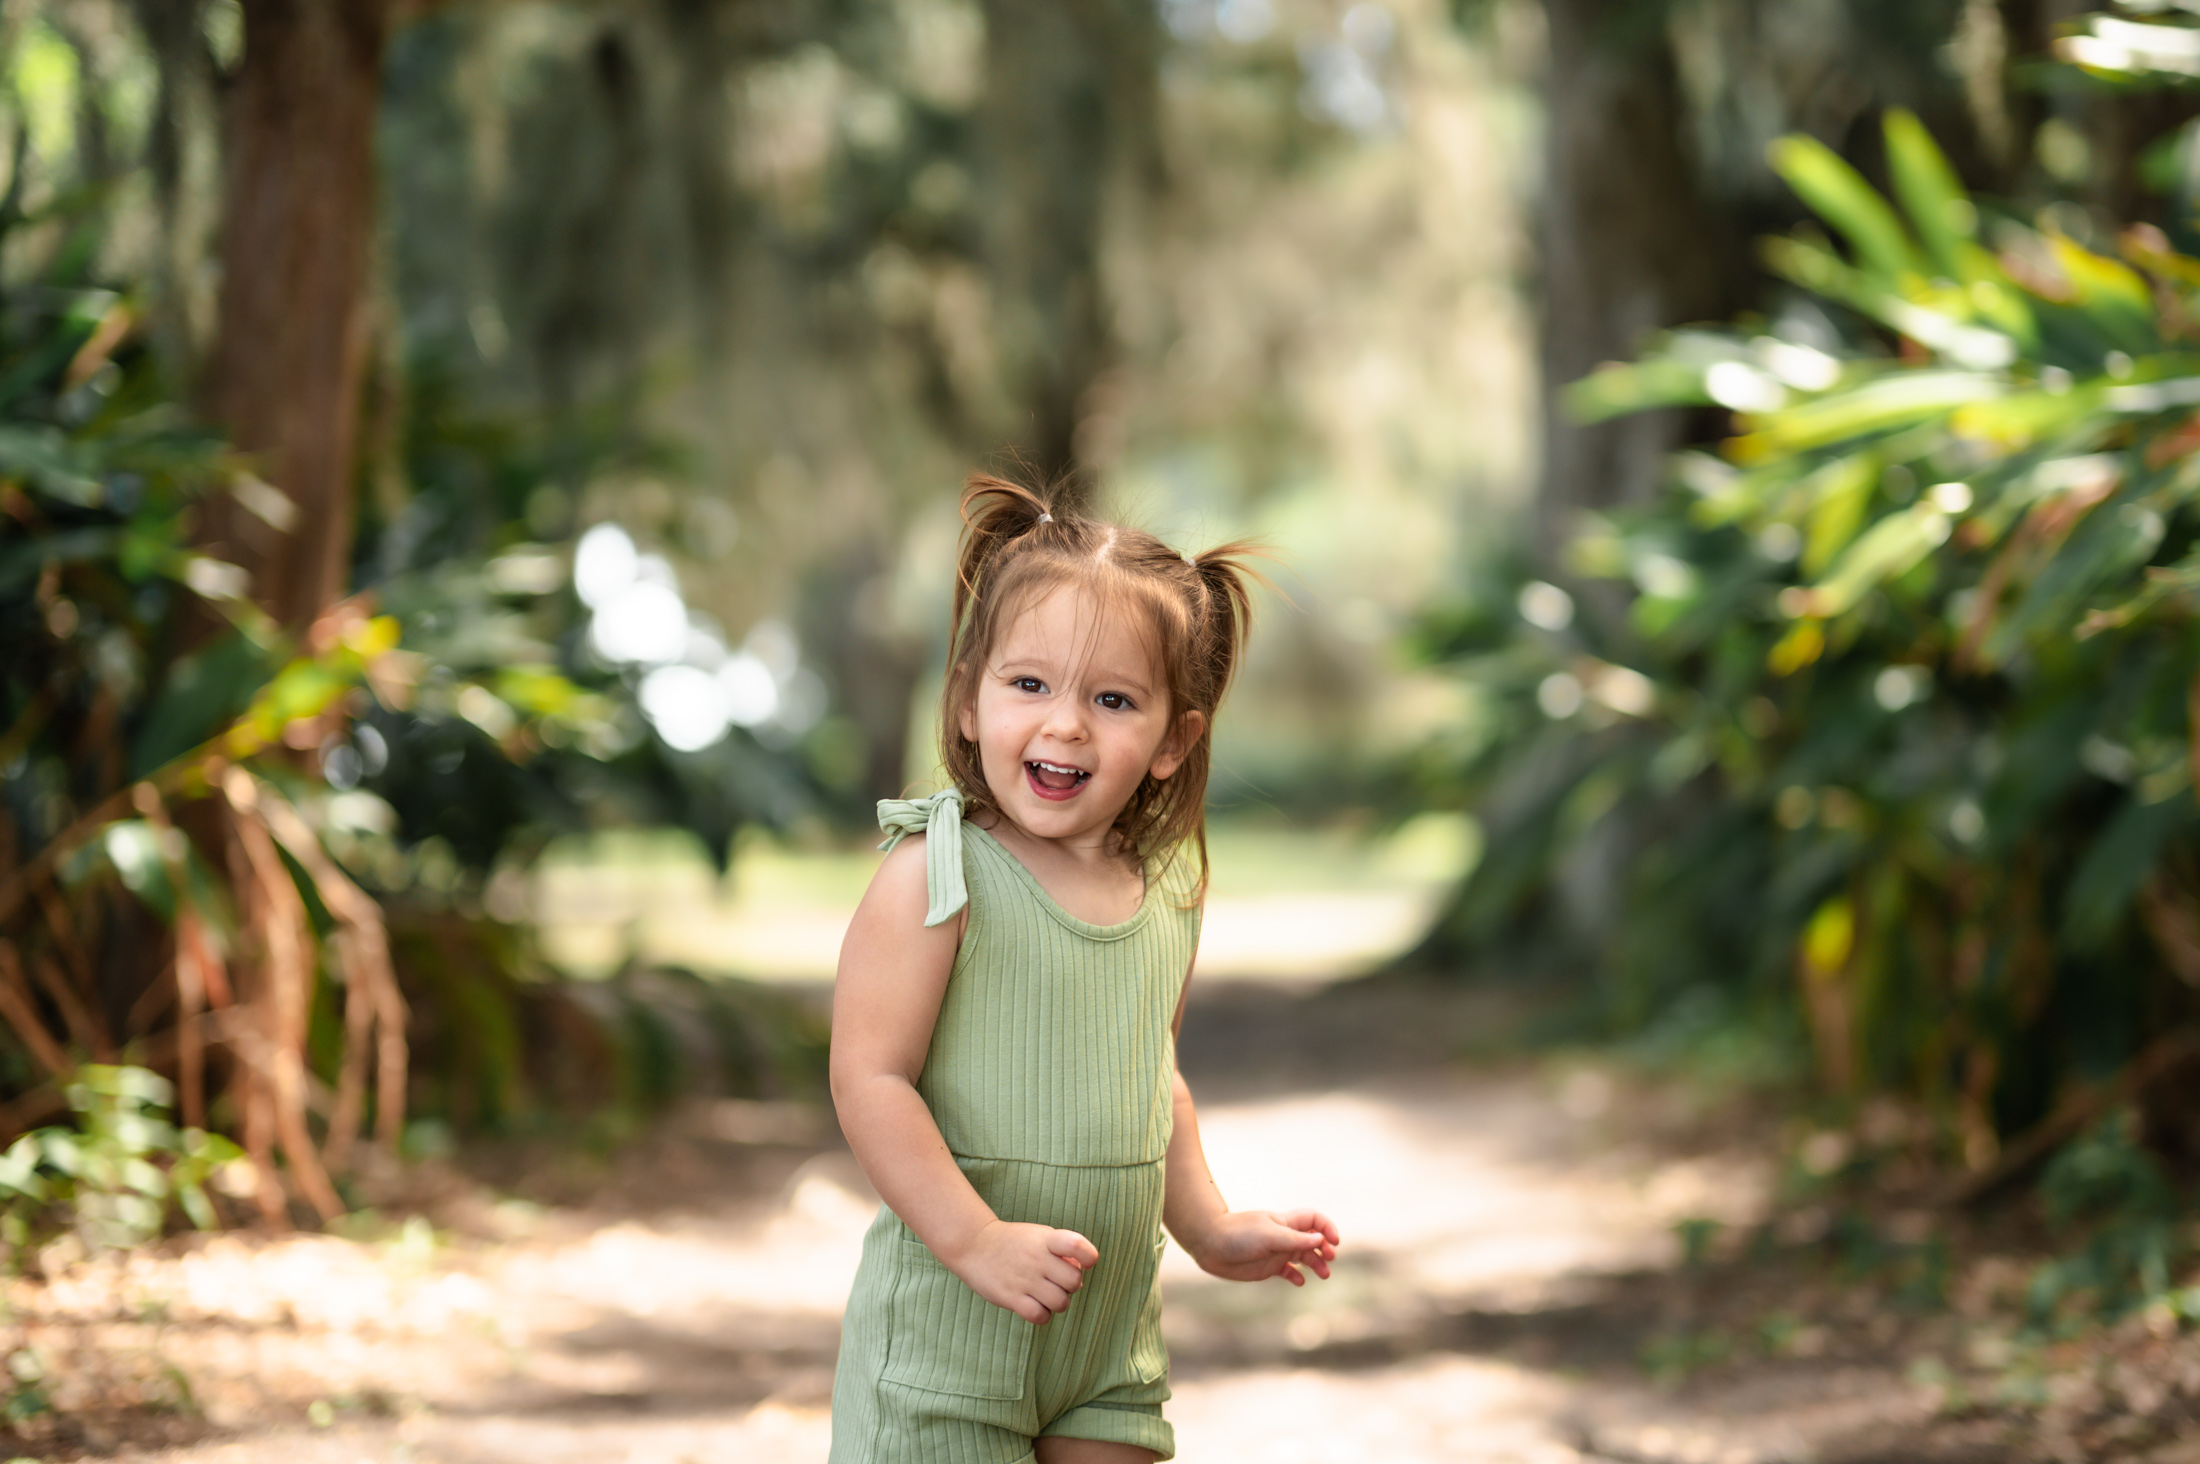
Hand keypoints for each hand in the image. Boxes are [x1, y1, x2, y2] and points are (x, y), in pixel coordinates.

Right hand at [945, 1221, 1099, 1323]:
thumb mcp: (1039, 1236)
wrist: (973, 1245)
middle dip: (1071, 1285)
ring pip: (1061, 1302)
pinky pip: (1040, 1316)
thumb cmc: (1013, 1243)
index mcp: (1047, 1239)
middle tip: (1057, 1282)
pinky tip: (1035, 1306)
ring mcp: (1024, 1278)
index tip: (1085, 1262)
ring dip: (1058, 1303)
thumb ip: (1063, 1253)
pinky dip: (1042, 1315)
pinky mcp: (1011, 1297)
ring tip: (1046, 1295)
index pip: (1078, 1246)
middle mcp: (1037, 1258)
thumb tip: (1081, 1277)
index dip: (1089, 1257)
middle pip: (1074, 1281)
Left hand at [1182, 1208, 1338, 1285]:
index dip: (1327, 1228)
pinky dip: (1297, 1277)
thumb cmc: (1239, 1234)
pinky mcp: (1268, 1267)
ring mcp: (1277, 1252)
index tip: (1333, 1241)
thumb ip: (1295, 1240)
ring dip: (1316, 1264)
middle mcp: (1284, 1237)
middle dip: (1325, 1249)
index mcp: (1286, 1223)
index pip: (1314, 1220)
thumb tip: (1320, 1240)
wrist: (1210, 1244)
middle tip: (1329, 1259)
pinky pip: (1288, 1272)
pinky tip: (1299, 1281)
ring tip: (1323, 1275)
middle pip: (1313, 1240)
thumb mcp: (1269, 1236)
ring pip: (1304, 1257)